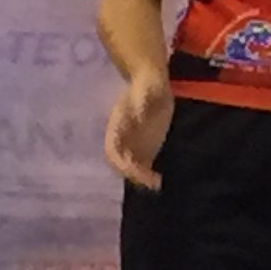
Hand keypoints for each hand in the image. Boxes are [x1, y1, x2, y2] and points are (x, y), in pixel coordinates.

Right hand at [105, 68, 172, 189]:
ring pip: (129, 167)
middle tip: (148, 180)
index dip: (119, 161)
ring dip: (139, 178)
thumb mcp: (147, 90)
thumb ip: (143, 101)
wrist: (152, 85)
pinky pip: (141, 167)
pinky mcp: (144, 149)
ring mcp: (132, 145)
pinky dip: (147, 176)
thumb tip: (140, 115)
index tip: (132, 169)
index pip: (112, 149)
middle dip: (131, 174)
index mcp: (117, 125)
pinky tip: (158, 181)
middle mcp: (122, 138)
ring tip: (155, 183)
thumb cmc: (148, 86)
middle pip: (119, 162)